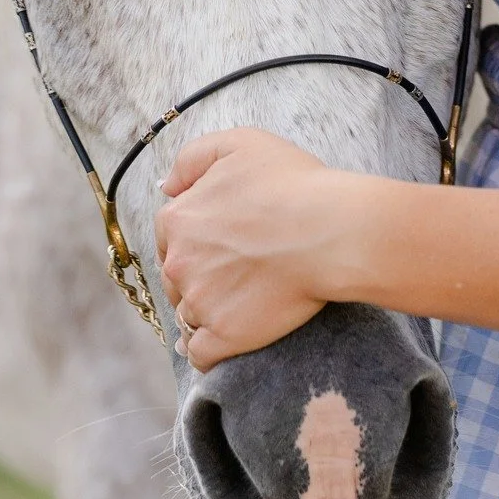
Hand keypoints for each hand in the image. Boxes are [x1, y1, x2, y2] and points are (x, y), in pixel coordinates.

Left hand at [155, 129, 371, 370]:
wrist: (332, 231)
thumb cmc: (294, 184)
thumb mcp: (240, 144)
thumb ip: (193, 158)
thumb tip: (167, 186)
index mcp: (179, 219)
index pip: (170, 235)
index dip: (196, 238)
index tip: (223, 242)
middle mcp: (179, 263)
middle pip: (176, 276)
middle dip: (199, 274)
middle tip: (236, 271)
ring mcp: (200, 302)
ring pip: (187, 313)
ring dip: (206, 310)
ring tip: (240, 304)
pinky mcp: (224, 336)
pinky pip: (201, 354)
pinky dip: (209, 350)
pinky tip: (227, 339)